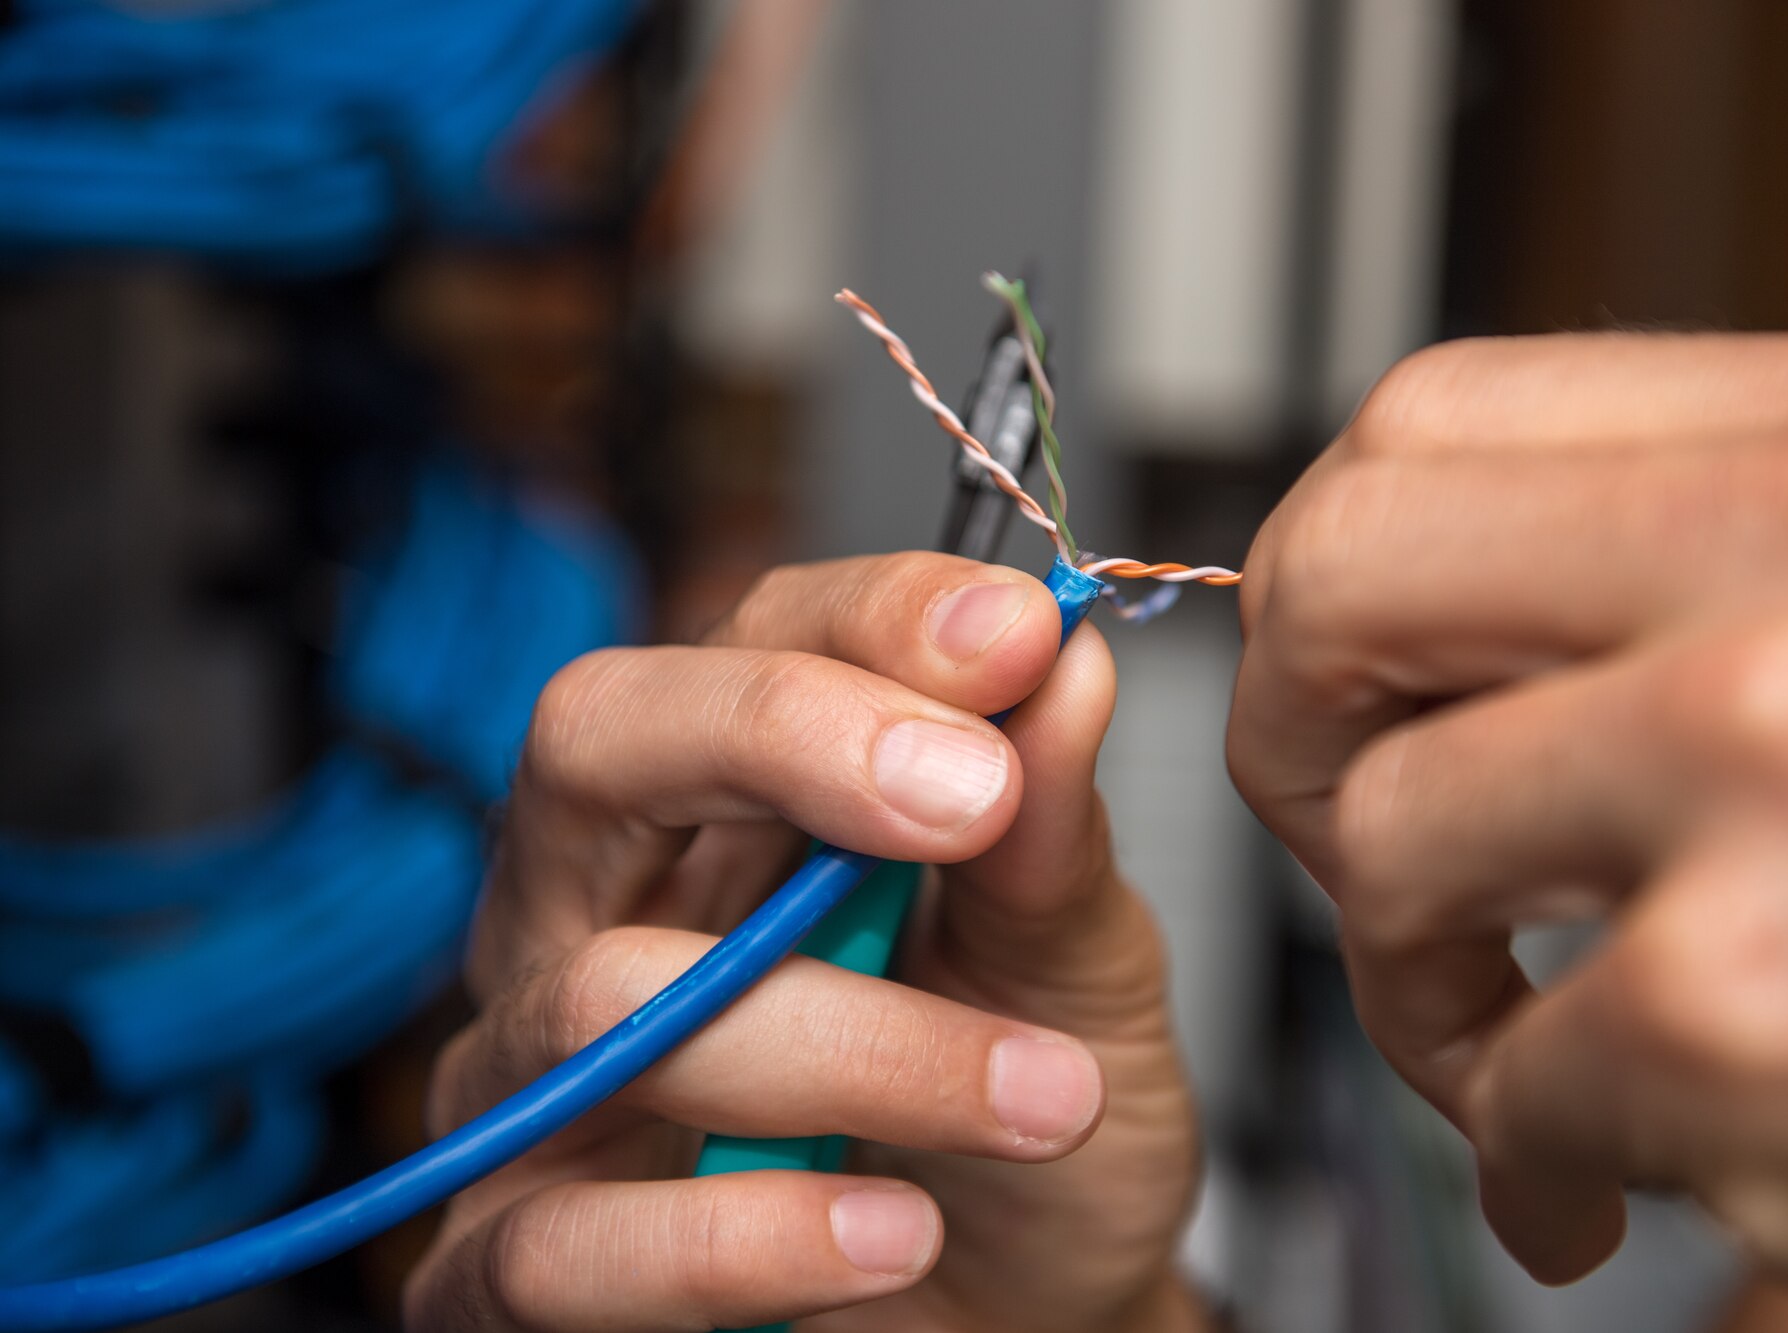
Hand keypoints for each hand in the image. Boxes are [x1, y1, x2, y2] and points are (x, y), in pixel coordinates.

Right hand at [405, 554, 1203, 1331]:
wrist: (1033, 1323)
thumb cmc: (1030, 1134)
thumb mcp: (1074, 976)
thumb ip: (1050, 836)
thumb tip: (1061, 664)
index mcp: (729, 815)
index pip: (745, 642)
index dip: (871, 623)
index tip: (1014, 640)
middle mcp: (600, 915)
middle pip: (592, 744)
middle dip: (782, 735)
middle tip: (970, 801)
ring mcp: (536, 1087)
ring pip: (604, 994)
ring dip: (849, 1038)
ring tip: (1034, 1098)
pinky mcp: (511, 1268)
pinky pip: (562, 1242)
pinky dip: (744, 1238)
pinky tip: (890, 1235)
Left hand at [1227, 327, 1787, 1332]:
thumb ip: (1682, 562)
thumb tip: (1386, 591)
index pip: (1426, 422)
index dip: (1339, 573)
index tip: (1357, 685)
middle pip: (1340, 578)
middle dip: (1302, 740)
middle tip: (1375, 856)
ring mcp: (1784, 762)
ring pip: (1380, 835)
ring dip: (1420, 981)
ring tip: (1527, 1040)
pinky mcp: (1745, 996)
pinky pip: (1492, 1065)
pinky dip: (1532, 1145)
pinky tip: (1625, 1166)